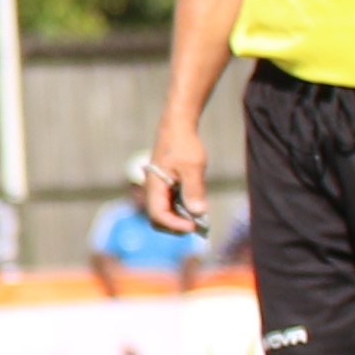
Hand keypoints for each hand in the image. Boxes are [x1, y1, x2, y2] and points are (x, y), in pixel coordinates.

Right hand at [136, 113, 207, 235]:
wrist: (178, 127)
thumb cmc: (184, 145)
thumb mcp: (192, 167)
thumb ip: (194, 190)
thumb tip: (198, 212)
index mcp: (154, 186)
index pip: (158, 216)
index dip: (175, 225)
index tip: (194, 226)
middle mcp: (154, 191)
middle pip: (158, 219)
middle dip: (176, 227)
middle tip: (197, 226)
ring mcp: (160, 189)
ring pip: (166, 214)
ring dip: (181, 219)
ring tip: (200, 219)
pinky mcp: (167, 187)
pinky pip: (171, 205)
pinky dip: (183, 211)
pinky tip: (197, 207)